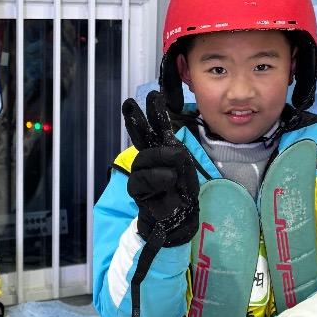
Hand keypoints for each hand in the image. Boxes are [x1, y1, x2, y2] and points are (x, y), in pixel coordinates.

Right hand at [122, 90, 199, 245]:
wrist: (177, 222)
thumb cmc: (182, 193)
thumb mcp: (186, 171)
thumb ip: (178, 157)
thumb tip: (173, 150)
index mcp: (162, 151)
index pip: (156, 129)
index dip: (154, 112)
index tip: (154, 95)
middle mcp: (149, 160)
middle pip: (139, 137)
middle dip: (135, 119)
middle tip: (130, 102)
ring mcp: (141, 175)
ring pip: (142, 159)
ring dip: (160, 158)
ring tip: (176, 161)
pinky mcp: (138, 191)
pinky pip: (142, 180)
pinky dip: (157, 177)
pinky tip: (169, 178)